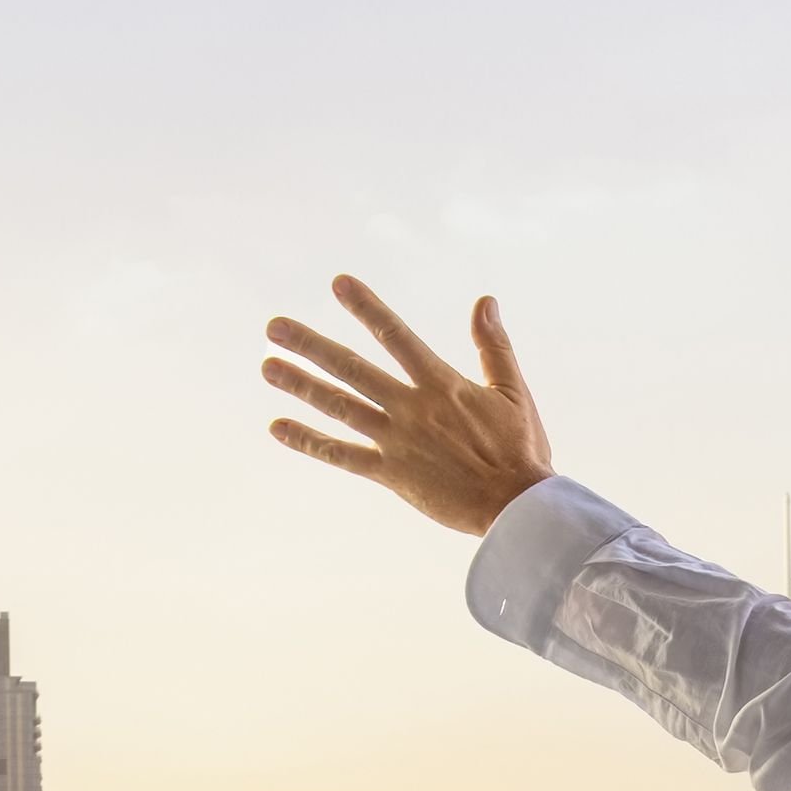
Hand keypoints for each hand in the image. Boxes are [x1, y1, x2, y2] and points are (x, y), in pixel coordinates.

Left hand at [262, 279, 558, 539]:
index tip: (338, 283)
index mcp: (441, 384)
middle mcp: (411, 408)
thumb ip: (494, 345)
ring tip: (268, 367)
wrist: (517, 507)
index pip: (396, 336)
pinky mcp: (390, 473)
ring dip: (301, 386)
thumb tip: (485, 300)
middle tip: (274, 327)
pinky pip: (342, 455)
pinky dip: (309, 442)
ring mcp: (397, 440)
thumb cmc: (522, 448)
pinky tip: (278, 427)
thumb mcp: (512, 390)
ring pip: (339, 407)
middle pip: (351, 369)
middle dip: (311, 345)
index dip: (367, 307)